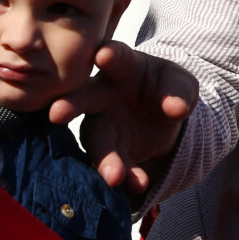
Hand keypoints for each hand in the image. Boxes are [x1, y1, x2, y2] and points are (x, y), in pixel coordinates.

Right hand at [49, 41, 197, 190]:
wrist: (162, 115)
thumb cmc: (165, 87)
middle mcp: (102, 92)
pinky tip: (136, 184)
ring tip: (114, 177)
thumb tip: (176, 109)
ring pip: (95, 139)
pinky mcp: (106, 149)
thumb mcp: (181, 84)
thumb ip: (179, 91)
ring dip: (104, 158)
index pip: (115, 56)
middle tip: (57, 114)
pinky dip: (123, 174)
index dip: (109, 55)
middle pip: (83, 97)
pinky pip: (110, 162)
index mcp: (122, 65)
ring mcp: (101, 122)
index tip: (102, 55)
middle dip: (70, 105)